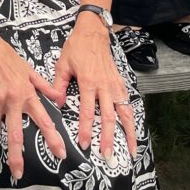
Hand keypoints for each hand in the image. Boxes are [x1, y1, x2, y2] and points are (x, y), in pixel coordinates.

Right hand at [0, 18, 65, 178]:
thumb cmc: (8, 57)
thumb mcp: (29, 70)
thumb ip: (44, 86)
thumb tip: (59, 96)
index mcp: (27, 95)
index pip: (43, 120)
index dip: (52, 138)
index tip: (60, 153)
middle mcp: (12, 100)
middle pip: (15, 133)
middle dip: (16, 155)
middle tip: (18, 173)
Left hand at [51, 20, 136, 159]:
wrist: (93, 32)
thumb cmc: (76, 48)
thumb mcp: (62, 63)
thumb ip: (58, 85)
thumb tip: (56, 103)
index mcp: (88, 82)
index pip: (88, 111)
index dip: (86, 129)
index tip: (85, 144)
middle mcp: (105, 86)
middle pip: (109, 117)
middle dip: (109, 138)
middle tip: (108, 156)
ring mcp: (115, 86)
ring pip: (125, 113)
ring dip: (128, 133)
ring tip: (131, 152)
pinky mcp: (121, 84)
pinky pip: (129, 104)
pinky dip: (132, 120)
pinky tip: (133, 133)